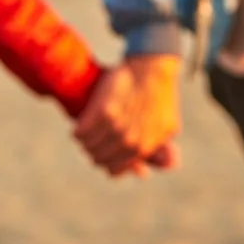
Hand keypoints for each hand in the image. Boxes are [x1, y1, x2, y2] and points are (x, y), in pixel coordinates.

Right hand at [73, 54, 182, 176]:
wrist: (152, 69)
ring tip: (89, 128)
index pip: (112, 170)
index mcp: (142, 148)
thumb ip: (157, 154)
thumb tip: (144, 174)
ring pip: (87, 146)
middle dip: (95, 150)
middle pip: (97, 159)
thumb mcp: (165, 128)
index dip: (108, 161)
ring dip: (85, 140)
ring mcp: (116, 126)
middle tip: (96, 137)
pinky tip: (83, 121)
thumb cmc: (158, 98)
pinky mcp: (103, 110)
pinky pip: (80, 132)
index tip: (106, 150)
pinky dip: (78, 129)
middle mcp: (128, 141)